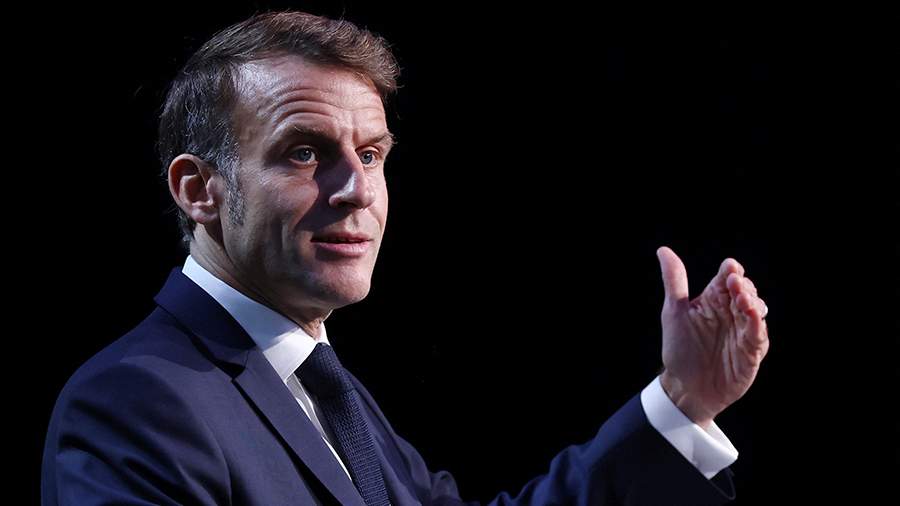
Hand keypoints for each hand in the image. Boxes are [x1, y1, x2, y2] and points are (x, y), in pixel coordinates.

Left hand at [656, 246, 769, 428]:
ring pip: (756, 310)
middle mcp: (731, 313)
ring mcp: (743, 332)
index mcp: (714, 300)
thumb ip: (674, 281)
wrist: (685, 387)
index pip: (726, 279)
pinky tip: (753, 317)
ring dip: (752, 302)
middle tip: (735, 283)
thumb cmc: (680, 349)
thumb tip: (663, 250)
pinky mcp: (751, 352)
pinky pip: (759, 336)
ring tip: (742, 299)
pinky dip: (757, 326)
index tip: (730, 267)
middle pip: (745, 291)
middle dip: (743, 285)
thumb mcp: (674, 312)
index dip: (731, 271)